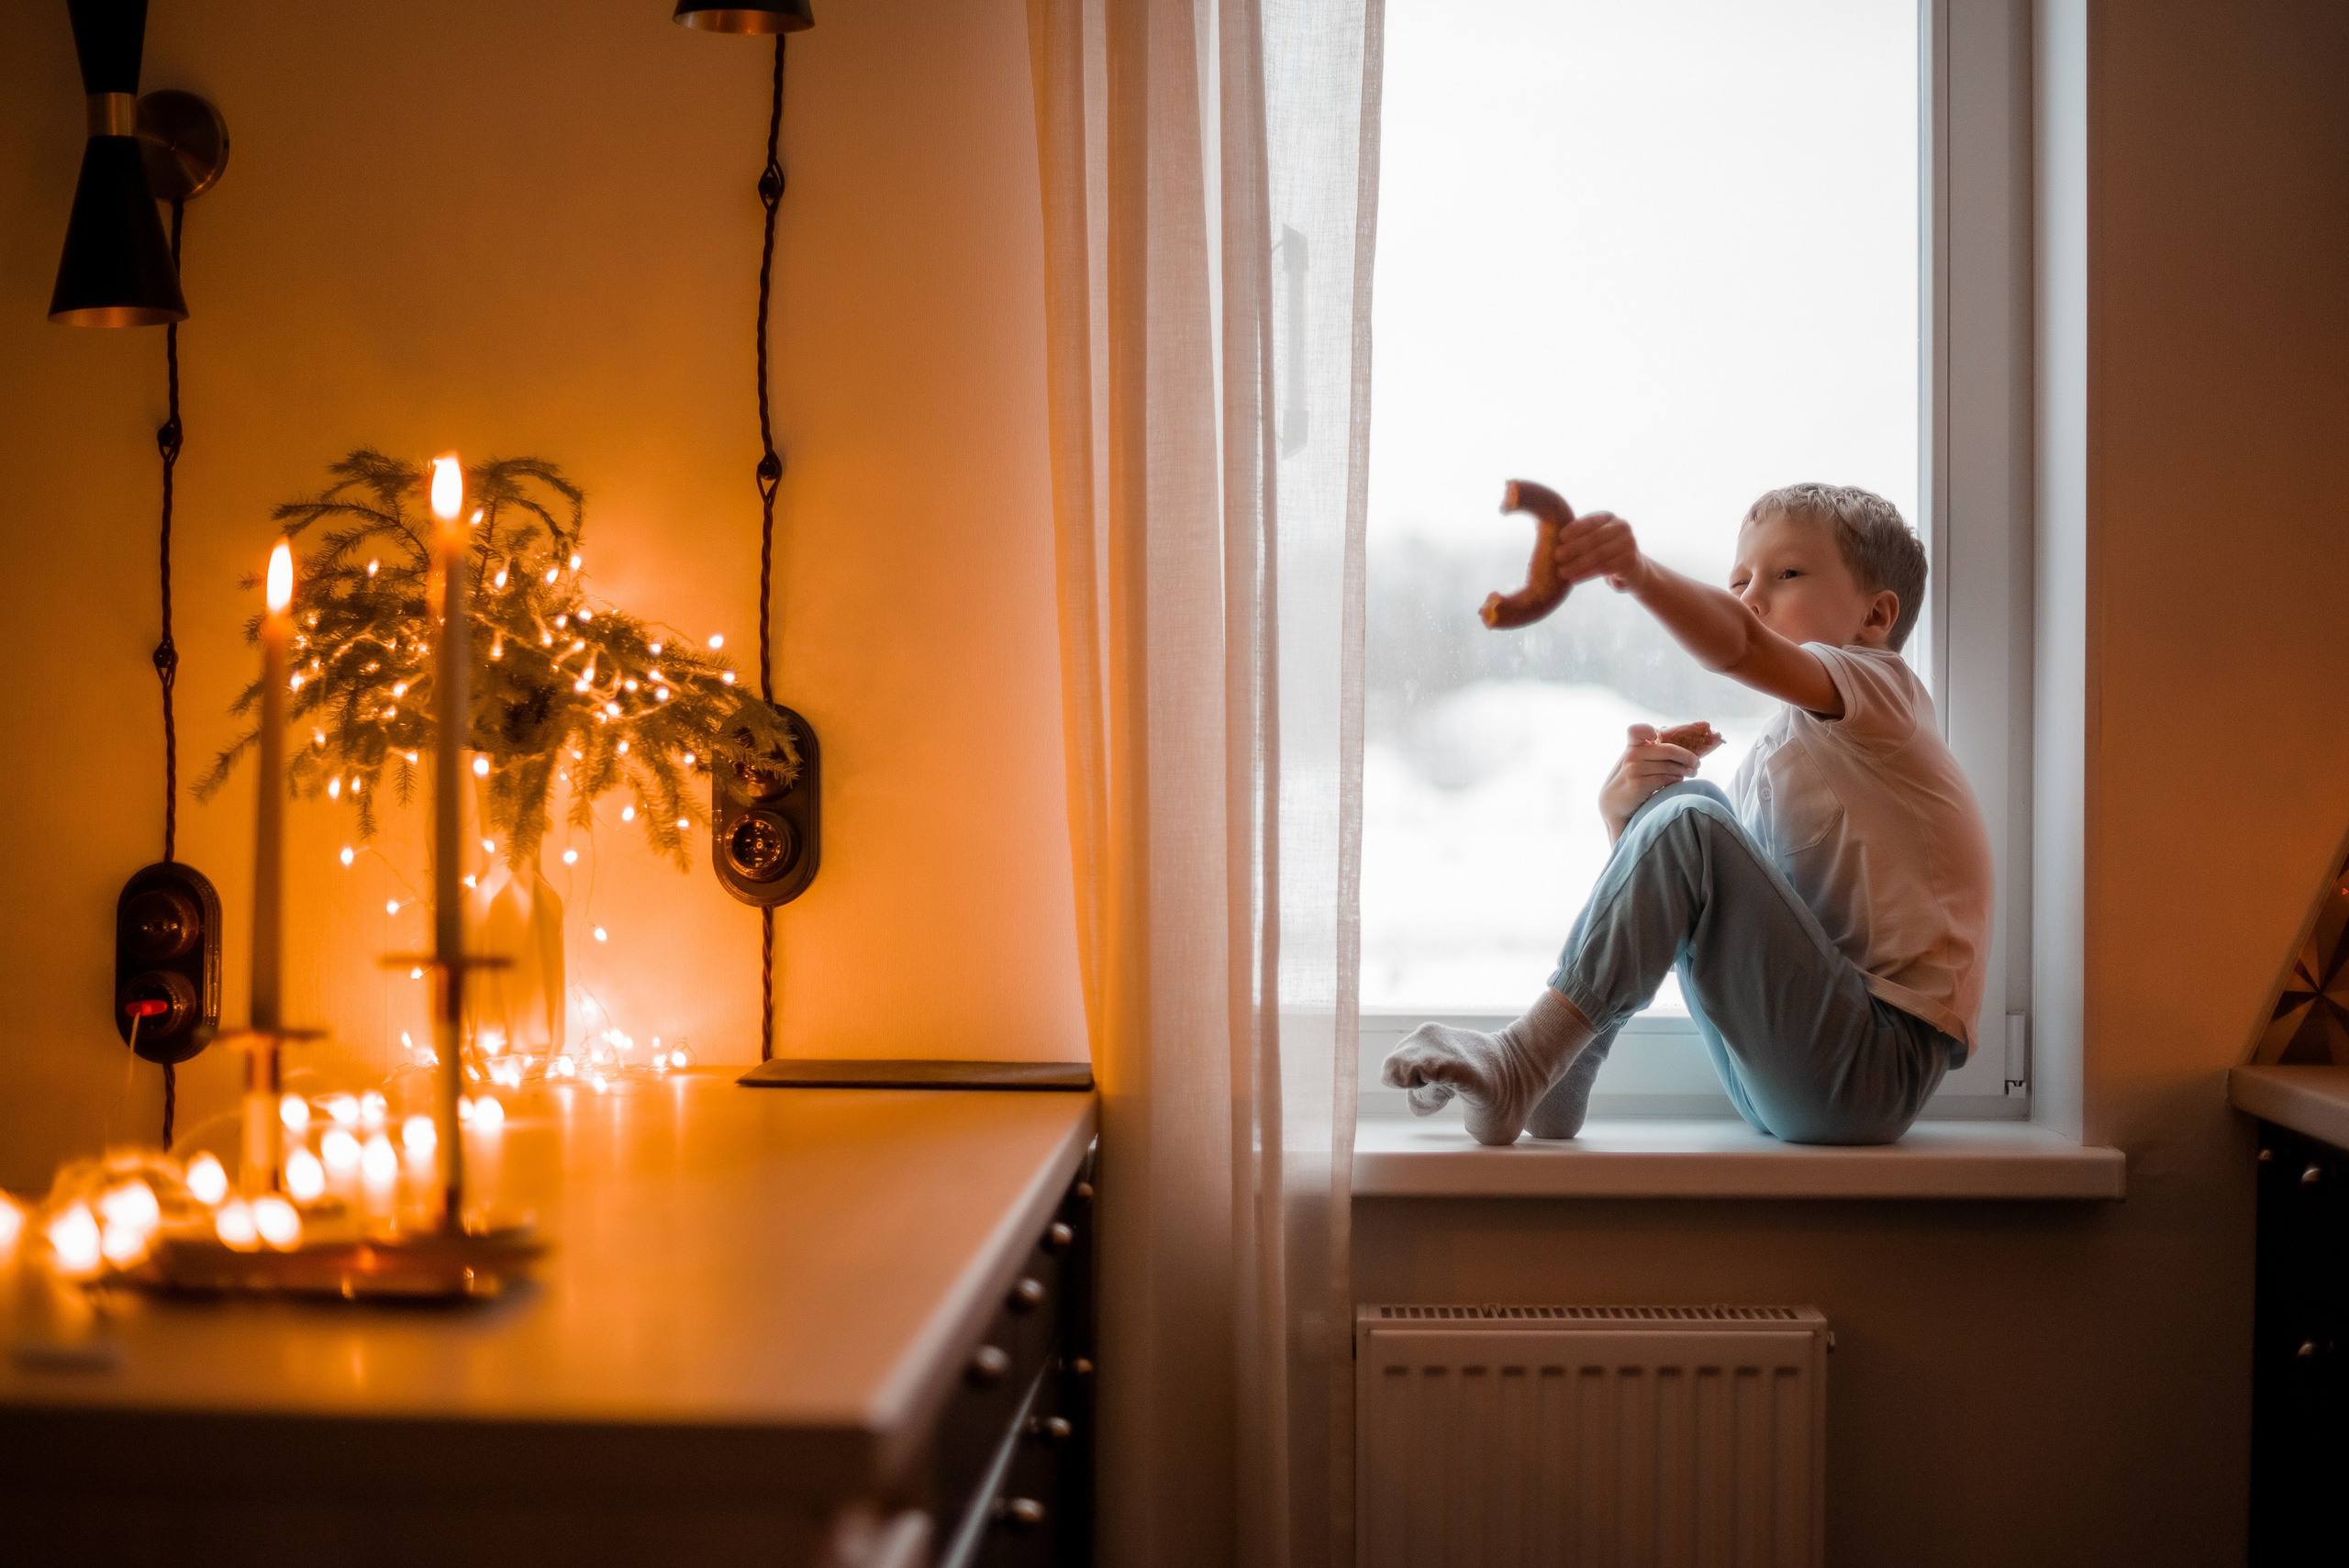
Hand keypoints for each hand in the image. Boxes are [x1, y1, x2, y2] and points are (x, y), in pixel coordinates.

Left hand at [1551, 510, 1648, 593]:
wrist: (1631, 568)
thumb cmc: (1604, 551)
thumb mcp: (1594, 538)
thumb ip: (1577, 534)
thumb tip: (1545, 532)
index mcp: (1610, 517)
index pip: (1591, 521)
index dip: (1575, 529)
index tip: (1560, 537)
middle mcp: (1623, 527)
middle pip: (1595, 538)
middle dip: (1574, 548)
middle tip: (1556, 556)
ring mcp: (1629, 544)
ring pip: (1599, 555)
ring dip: (1577, 564)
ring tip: (1561, 572)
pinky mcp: (1630, 562)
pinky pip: (1604, 569)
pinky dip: (1586, 574)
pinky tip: (1573, 579)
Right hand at [1599, 723, 1698, 840]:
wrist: (1612, 806)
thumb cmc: (1628, 782)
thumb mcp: (1633, 762)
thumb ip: (1649, 752)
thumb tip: (1680, 748)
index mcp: (1631, 747)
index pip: (1636, 731)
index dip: (1648, 730)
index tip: (1656, 734)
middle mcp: (1631, 756)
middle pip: (1667, 750)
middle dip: (1687, 756)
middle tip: (1697, 763)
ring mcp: (1633, 770)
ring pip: (1669, 766)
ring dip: (1685, 770)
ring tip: (1691, 773)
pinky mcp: (1638, 785)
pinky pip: (1665, 779)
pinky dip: (1676, 780)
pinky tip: (1679, 781)